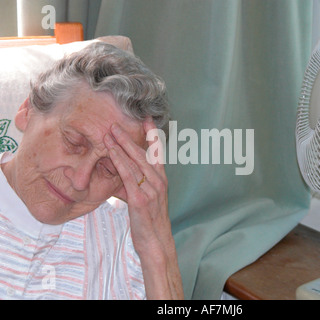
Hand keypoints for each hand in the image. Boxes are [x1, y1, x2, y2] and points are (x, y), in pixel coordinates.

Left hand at [104, 119, 182, 299]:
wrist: (156, 242)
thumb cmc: (149, 221)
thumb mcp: (146, 199)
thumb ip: (135, 184)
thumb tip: (122, 173)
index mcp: (161, 180)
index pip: (158, 153)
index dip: (153, 135)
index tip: (147, 119)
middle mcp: (159, 182)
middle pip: (144, 154)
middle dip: (130, 137)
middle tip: (117, 123)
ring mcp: (152, 189)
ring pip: (136, 162)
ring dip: (122, 145)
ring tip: (110, 132)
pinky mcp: (141, 199)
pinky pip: (128, 175)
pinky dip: (120, 161)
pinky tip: (111, 151)